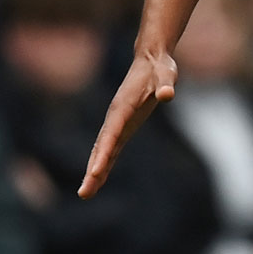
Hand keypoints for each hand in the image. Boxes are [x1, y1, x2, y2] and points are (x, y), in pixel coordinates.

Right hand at [78, 50, 176, 197]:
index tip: (94, 172)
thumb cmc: (159, 68)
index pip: (111, 134)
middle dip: (92, 170)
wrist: (150, 59)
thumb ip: (166, 85)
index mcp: (123, 107)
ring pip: (102, 151)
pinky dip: (103, 165)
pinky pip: (110, 150)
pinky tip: (98, 180)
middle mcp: (115, 117)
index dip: (103, 154)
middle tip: (84, 193)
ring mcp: (117, 123)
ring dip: (94, 172)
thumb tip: (167, 94)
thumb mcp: (166, 74)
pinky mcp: (123, 127)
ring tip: (86, 194)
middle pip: (101, 148)